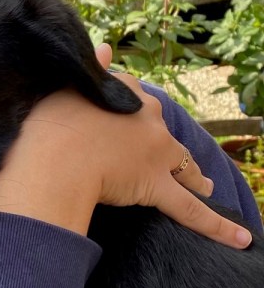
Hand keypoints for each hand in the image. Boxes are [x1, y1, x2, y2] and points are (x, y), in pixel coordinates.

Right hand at [0, 46, 251, 248]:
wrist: (52, 154)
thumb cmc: (48, 121)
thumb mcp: (65, 86)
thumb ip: (90, 68)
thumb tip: (105, 48)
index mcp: (124, 91)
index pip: (131, 95)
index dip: (125, 108)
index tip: (118, 116)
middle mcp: (146, 118)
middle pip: (161, 130)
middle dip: (163, 143)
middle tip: (157, 154)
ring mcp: (157, 152)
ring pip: (183, 165)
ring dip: (194, 175)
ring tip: (204, 185)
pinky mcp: (157, 186)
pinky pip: (191, 209)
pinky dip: (217, 225)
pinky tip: (240, 239)